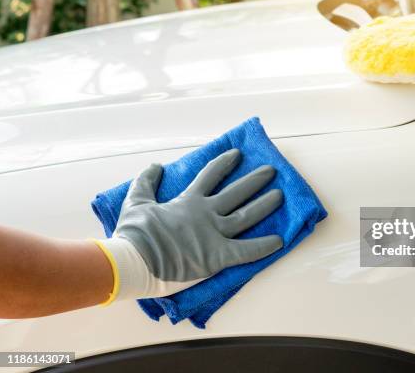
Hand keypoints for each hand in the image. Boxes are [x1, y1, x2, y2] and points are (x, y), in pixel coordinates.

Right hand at [96, 149, 283, 301]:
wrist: (134, 260)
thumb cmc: (134, 233)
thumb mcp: (136, 201)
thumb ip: (147, 181)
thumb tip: (156, 165)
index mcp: (188, 201)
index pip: (210, 175)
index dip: (224, 163)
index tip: (237, 154)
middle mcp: (206, 214)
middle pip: (237, 193)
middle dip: (255, 180)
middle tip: (271, 170)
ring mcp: (214, 234)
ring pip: (246, 216)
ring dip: (265, 205)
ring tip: (280, 195)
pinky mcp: (218, 256)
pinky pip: (246, 251)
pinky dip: (263, 246)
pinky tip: (280, 242)